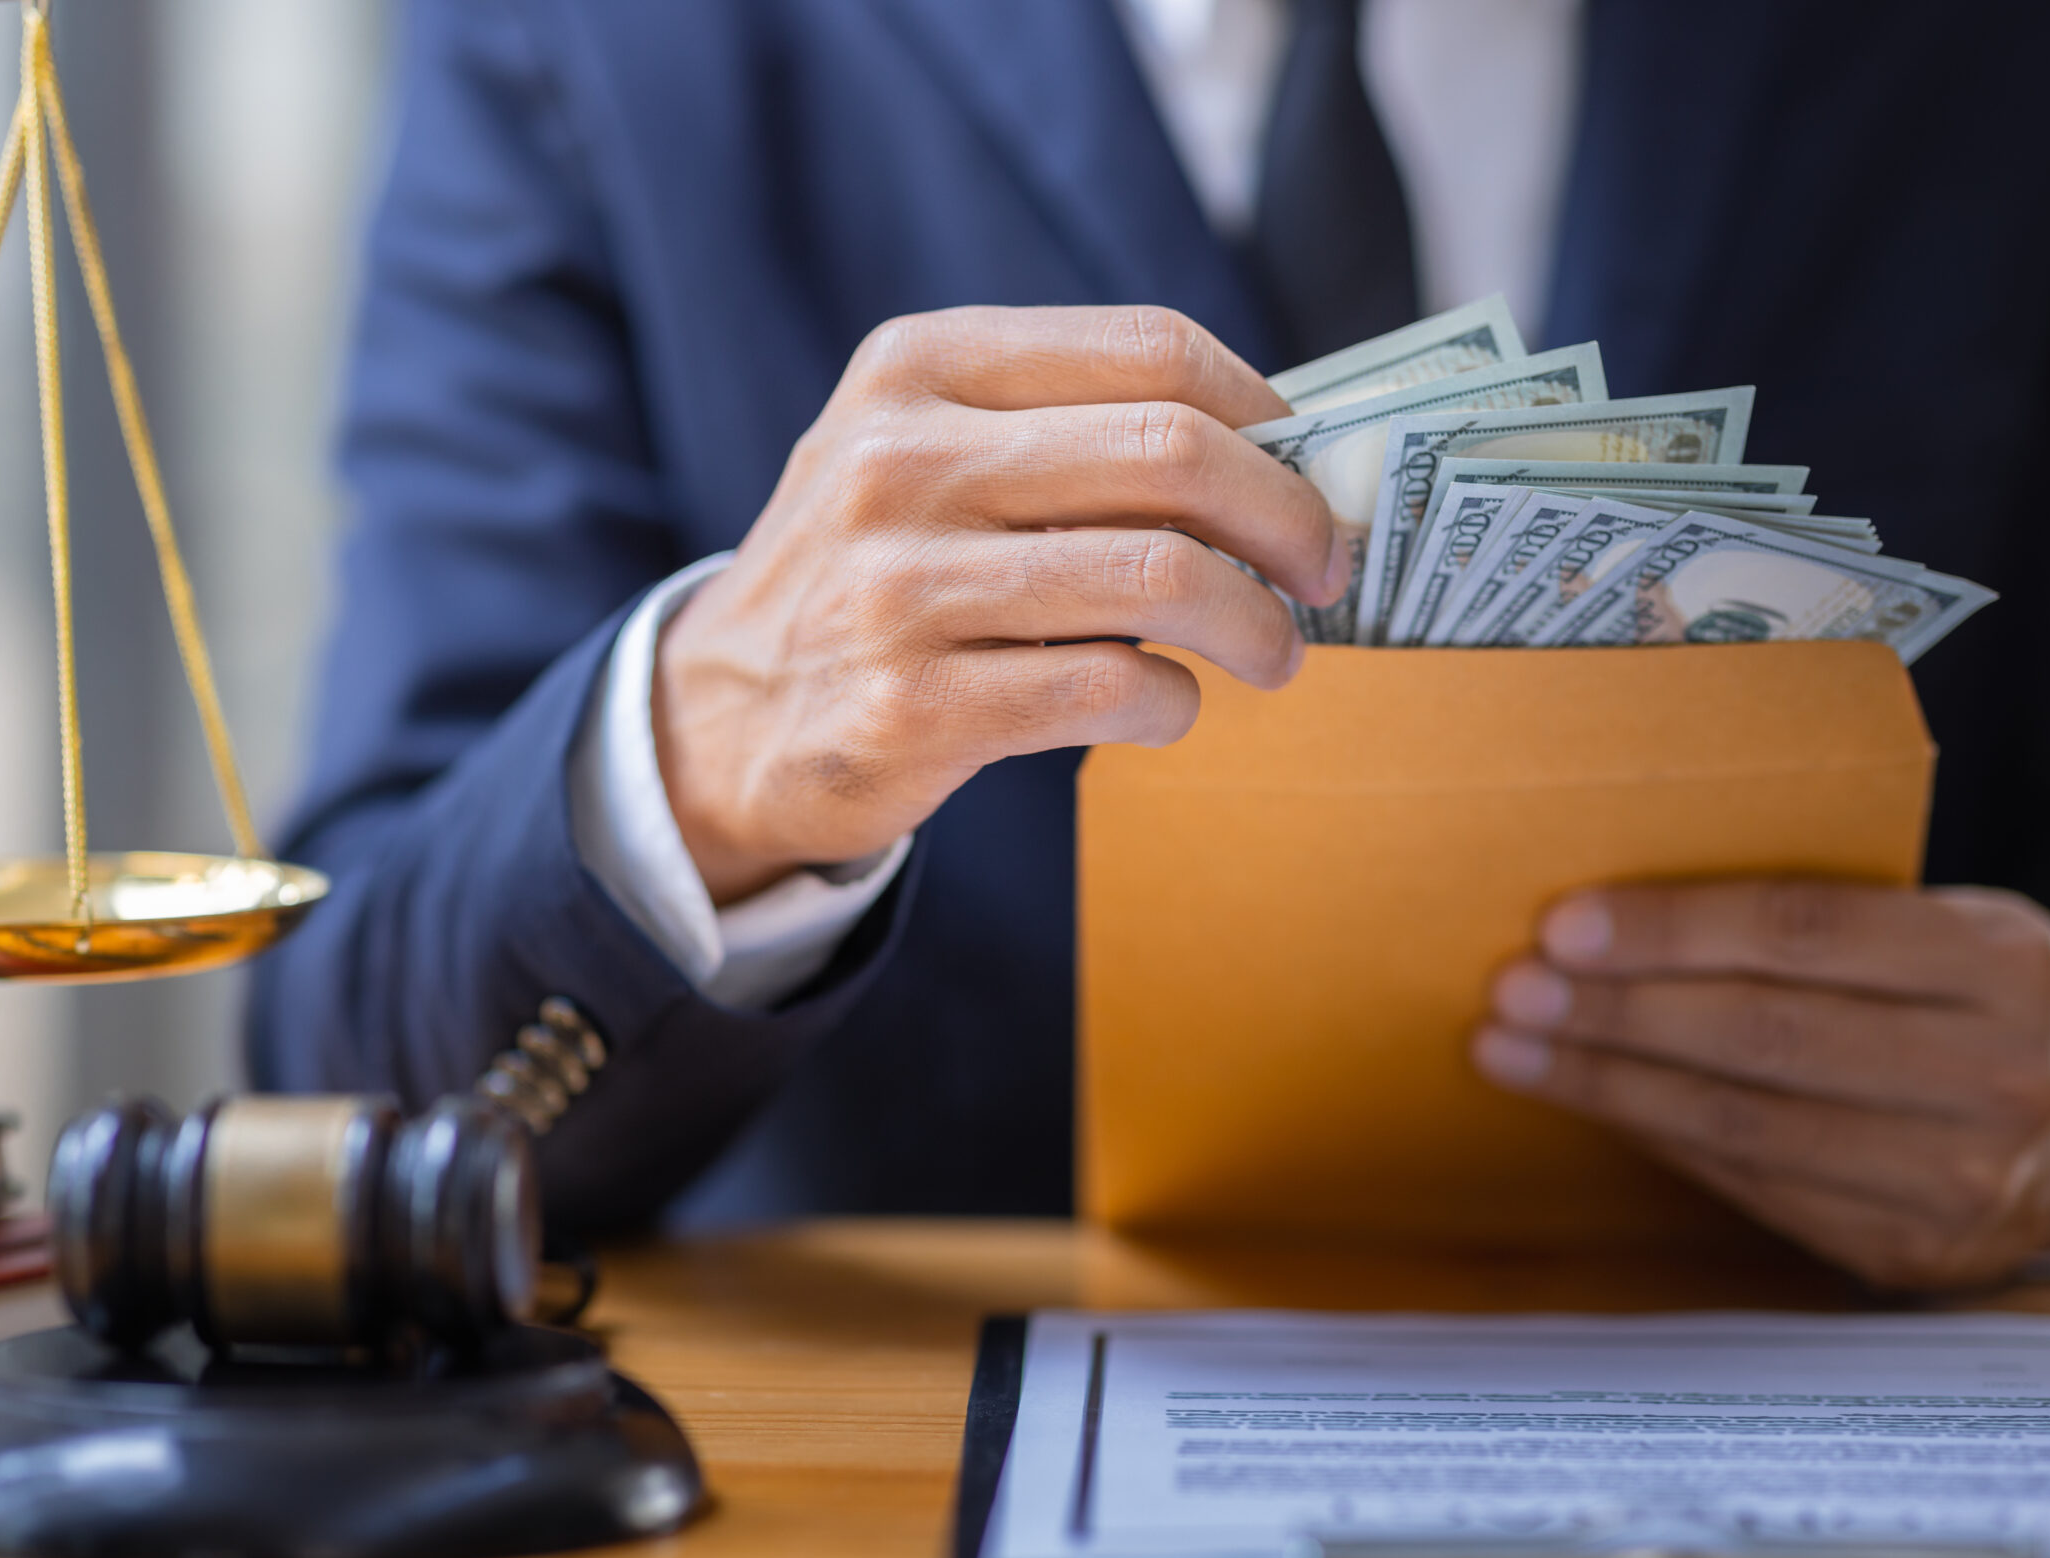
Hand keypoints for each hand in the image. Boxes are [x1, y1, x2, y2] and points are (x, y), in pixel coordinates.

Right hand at [655, 305, 1348, 902]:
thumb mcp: (930, 455)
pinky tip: (1172, 704)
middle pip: (1172, 452)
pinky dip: (1176, 702)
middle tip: (1325, 570)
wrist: (723, 716)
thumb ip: (1072, 433)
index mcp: (917, 368)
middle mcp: (897, 462)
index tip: (1313, 468)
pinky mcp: (907, 708)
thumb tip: (1286, 459)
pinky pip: (1110, 687)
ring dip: (1256, 624)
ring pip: (1160, 576)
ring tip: (1277, 652)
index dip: (1269, 410)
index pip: (1152, 348)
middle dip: (1289, 517)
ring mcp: (895, 588)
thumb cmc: (878, 573)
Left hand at [1470, 880, 2049, 1290]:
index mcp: (2001, 959)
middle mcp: (1996, 1072)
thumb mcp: (1936, 932)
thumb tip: (1610, 924)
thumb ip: (1815, 924)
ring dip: (1608, 1085)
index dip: (1674, 929)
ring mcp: (1960, 1176)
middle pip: (1764, 1033)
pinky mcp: (1911, 1251)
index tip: (1565, 925)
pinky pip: (1752, 1185)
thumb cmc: (1965, 1002)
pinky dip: (1657, 1138)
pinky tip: (1591, 1104)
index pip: (1805, 930)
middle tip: (1514, 991)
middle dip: (1619, 1012)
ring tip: (1511, 1051)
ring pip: (1744, 1122)